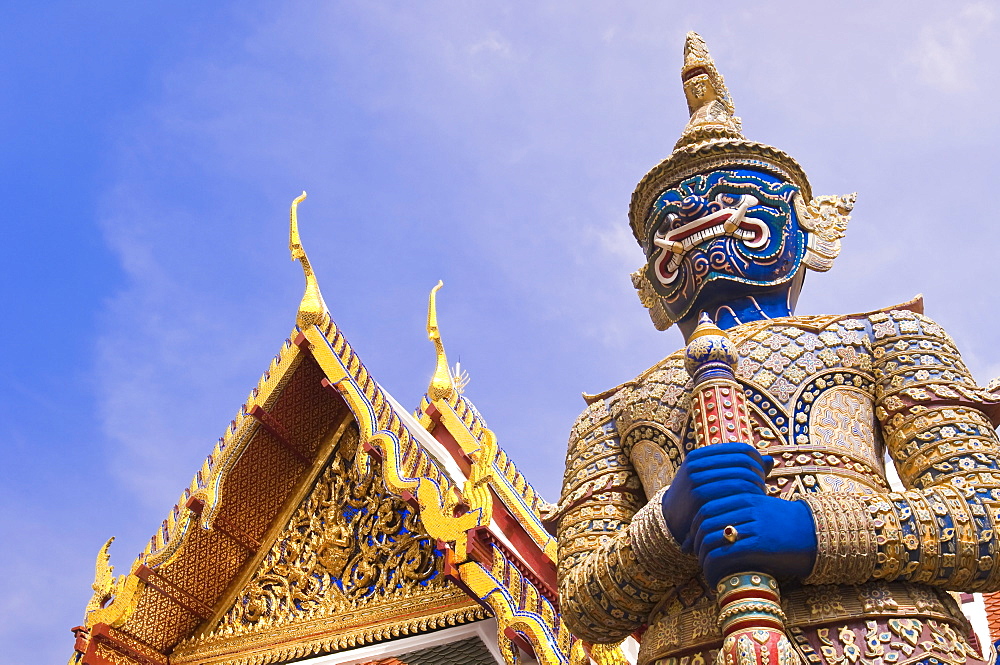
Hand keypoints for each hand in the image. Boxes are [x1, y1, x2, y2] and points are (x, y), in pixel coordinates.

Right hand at [660, 441, 769, 544]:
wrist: (672, 519)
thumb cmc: (699, 498)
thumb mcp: (713, 478)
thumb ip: (740, 469)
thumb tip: (770, 460)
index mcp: (702, 454)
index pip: (742, 449)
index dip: (757, 461)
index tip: (762, 475)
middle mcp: (698, 463)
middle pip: (744, 462)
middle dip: (758, 475)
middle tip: (762, 488)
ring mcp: (697, 478)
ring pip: (740, 476)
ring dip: (755, 487)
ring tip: (758, 497)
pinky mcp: (699, 495)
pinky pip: (733, 491)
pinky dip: (747, 497)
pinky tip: (750, 505)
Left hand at [689, 492, 816, 586]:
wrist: (817, 533)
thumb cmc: (786, 525)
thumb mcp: (761, 510)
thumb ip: (737, 513)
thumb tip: (709, 530)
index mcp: (745, 496)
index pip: (706, 507)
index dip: (694, 525)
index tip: (692, 542)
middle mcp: (747, 507)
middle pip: (705, 522)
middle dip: (696, 542)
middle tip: (695, 557)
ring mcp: (754, 524)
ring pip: (712, 539)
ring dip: (703, 558)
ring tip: (706, 570)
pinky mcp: (760, 544)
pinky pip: (726, 555)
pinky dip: (714, 569)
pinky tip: (716, 580)